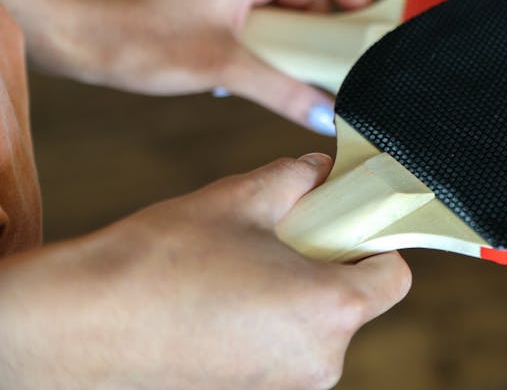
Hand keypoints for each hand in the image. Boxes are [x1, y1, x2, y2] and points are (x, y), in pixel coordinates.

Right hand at [0, 154, 410, 388]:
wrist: (83, 324)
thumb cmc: (162, 262)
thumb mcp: (242, 197)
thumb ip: (299, 177)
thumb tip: (321, 169)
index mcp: (330, 309)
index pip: (393, 275)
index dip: (374, 242)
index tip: (344, 225)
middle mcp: (319, 360)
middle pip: (355, 299)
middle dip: (329, 263)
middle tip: (283, 236)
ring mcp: (286, 385)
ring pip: (318, 322)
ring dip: (297, 290)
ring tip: (242, 265)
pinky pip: (285, 345)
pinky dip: (271, 317)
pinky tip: (225, 294)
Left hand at [2, 0, 372, 133]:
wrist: (81, 38)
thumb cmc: (143, 41)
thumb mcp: (225, 70)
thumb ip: (283, 93)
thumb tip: (327, 116)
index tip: (369, 35)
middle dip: (328, 27)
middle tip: (341, 66)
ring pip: (282, 4)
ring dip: (297, 38)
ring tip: (304, 76)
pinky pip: (257, 15)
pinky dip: (269, 41)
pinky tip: (260, 75)